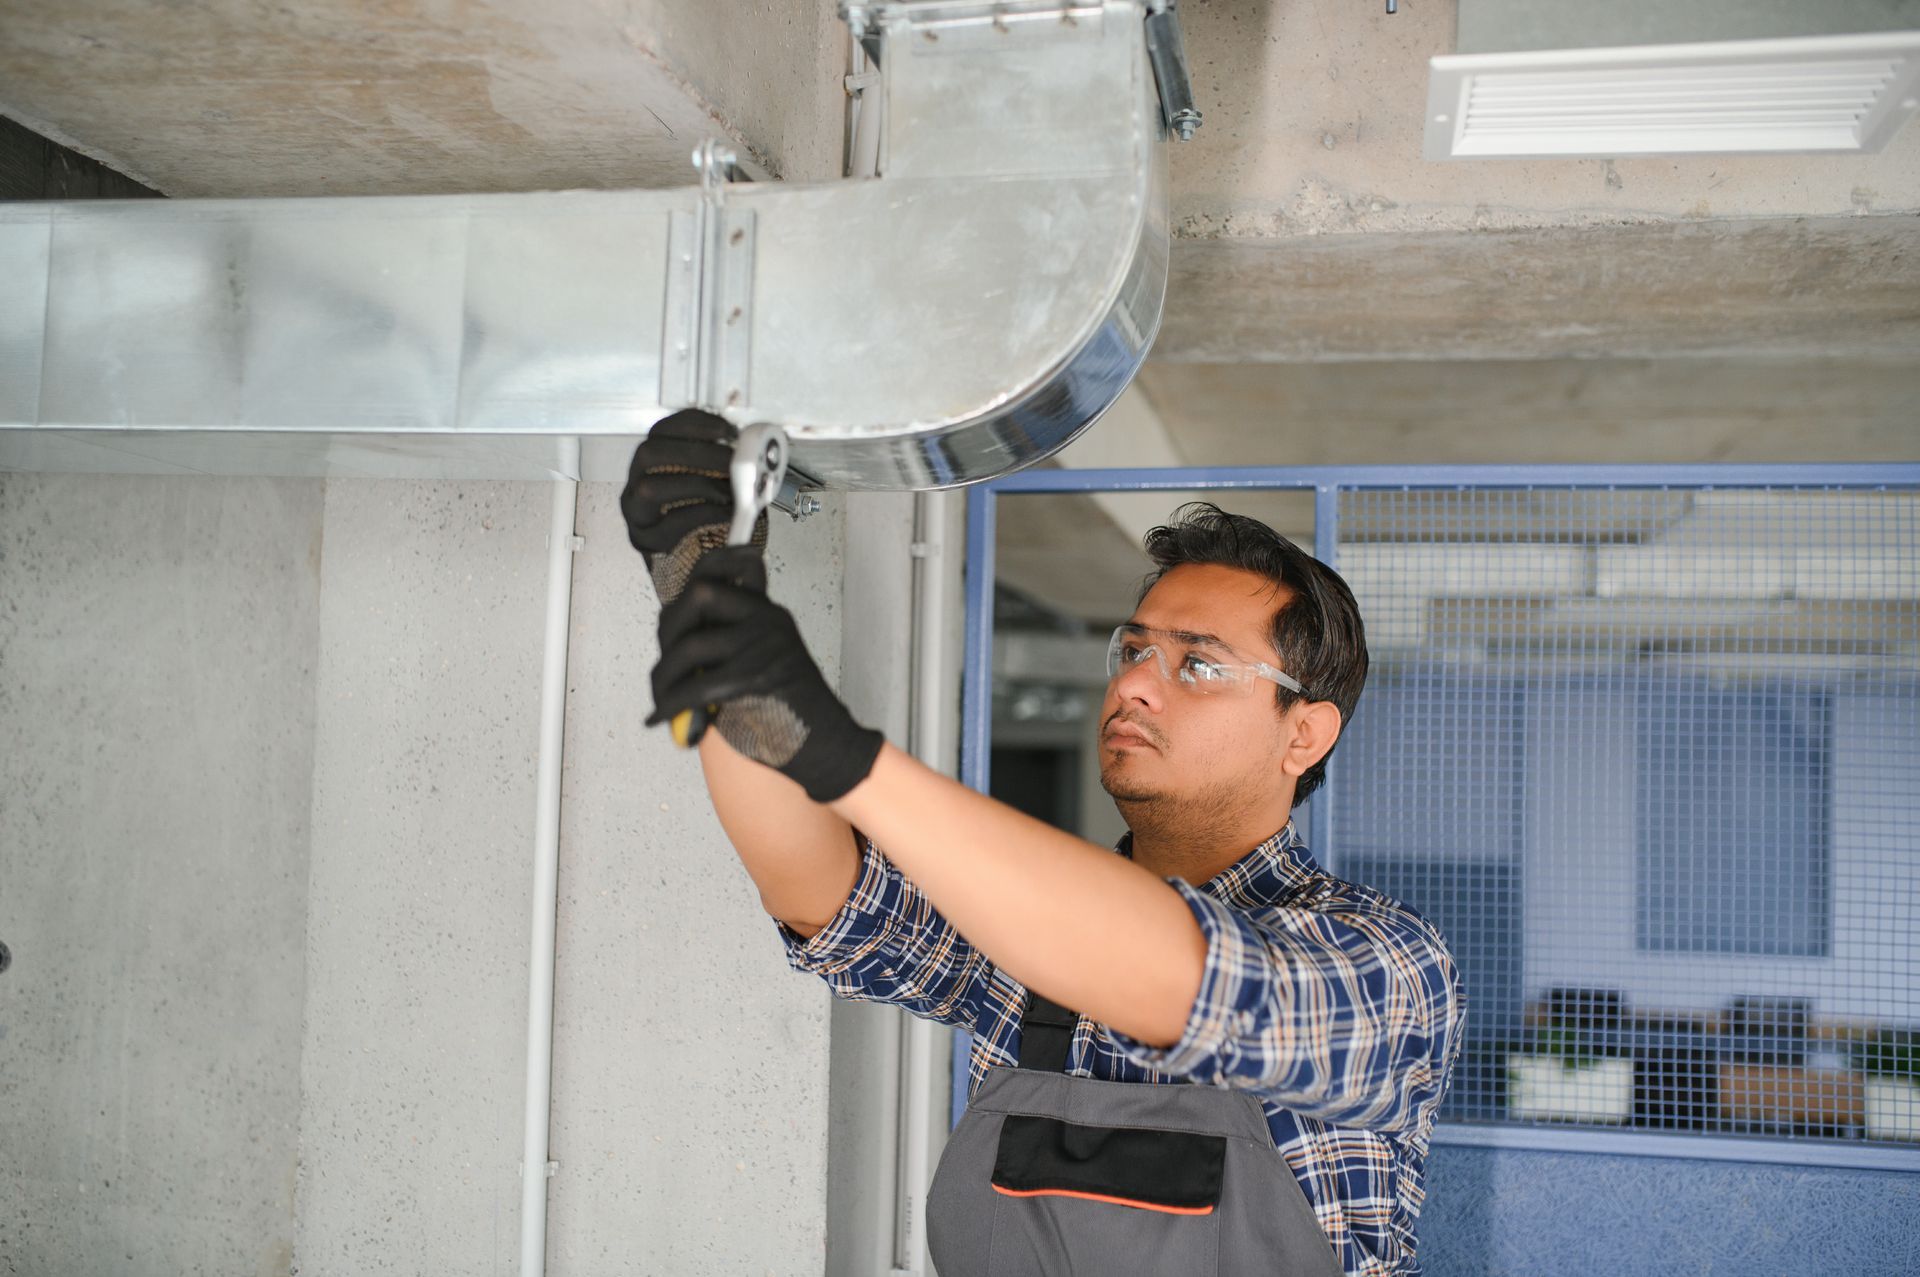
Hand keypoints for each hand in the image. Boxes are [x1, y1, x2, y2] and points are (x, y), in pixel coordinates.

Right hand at [620, 408, 767, 605]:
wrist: (700, 562)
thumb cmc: (708, 517)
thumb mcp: (715, 483)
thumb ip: (724, 464)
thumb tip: (755, 449)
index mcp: (652, 462)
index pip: (661, 430)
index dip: (693, 424)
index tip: (726, 430)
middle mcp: (635, 482)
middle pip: (649, 453)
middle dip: (696, 452)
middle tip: (732, 462)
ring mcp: (636, 512)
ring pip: (650, 488)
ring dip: (697, 484)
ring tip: (730, 491)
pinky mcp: (645, 540)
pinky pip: (669, 524)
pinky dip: (702, 515)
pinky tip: (725, 513)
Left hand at [646, 547, 883, 803]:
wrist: (828, 746)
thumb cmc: (787, 712)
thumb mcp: (763, 663)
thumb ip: (729, 642)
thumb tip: (675, 637)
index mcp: (769, 614)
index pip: (737, 565)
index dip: (708, 568)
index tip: (684, 592)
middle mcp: (768, 620)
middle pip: (700, 595)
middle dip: (668, 629)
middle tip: (663, 664)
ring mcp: (762, 645)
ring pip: (691, 645)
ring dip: (663, 676)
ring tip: (660, 700)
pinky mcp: (754, 677)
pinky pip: (695, 686)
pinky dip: (670, 705)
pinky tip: (662, 717)